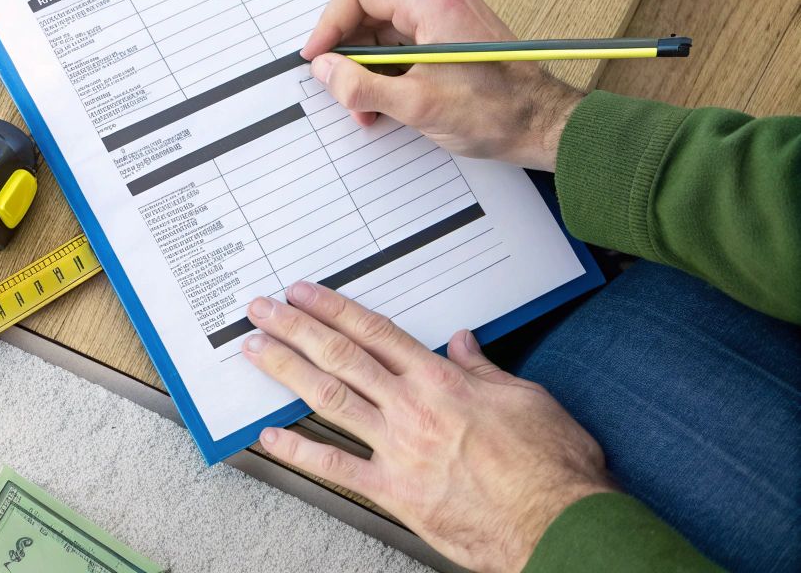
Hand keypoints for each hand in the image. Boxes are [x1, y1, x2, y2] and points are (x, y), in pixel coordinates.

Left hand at [241, 282, 612, 572]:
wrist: (561, 524)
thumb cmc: (553, 467)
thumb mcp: (527, 399)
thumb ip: (486, 369)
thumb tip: (464, 343)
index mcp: (443, 381)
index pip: (376, 333)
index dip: (334, 309)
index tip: (304, 293)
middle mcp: (413, 408)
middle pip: (341, 356)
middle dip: (296, 328)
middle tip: (262, 311)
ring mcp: (399, 449)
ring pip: (330, 398)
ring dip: (287, 371)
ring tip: (256, 351)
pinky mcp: (396, 491)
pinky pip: (337, 467)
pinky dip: (300, 451)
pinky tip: (271, 437)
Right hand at [301, 0, 584, 169]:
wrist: (546, 125)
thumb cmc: (499, 112)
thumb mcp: (416, 105)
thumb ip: (360, 86)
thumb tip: (325, 71)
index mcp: (432, 1)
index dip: (329, 24)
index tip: (318, 57)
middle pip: (369, 9)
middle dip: (349, 53)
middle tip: (341, 88)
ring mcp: (449, 13)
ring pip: (384, 29)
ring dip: (368, 67)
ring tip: (367, 106)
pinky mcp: (453, 32)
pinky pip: (405, 41)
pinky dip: (389, 69)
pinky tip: (388, 101)